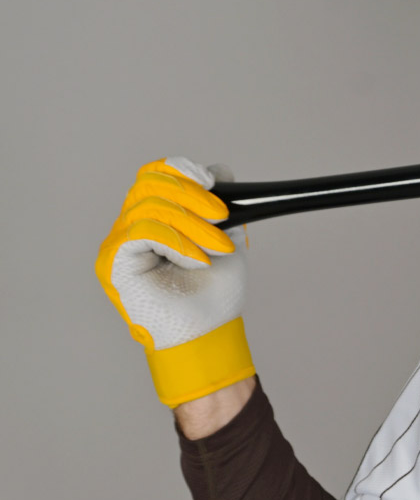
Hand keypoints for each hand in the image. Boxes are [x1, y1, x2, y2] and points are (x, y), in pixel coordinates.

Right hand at [94, 157, 253, 406]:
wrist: (209, 329)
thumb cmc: (214, 290)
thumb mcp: (225, 235)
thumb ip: (218, 203)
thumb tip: (218, 170)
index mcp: (156, 217)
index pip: (155, 175)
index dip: (181, 170)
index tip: (211, 180)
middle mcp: (132, 226)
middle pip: (150, 183)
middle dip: (192, 196)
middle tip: (221, 217)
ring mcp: (120, 243)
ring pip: (150, 206)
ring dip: (191, 225)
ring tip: (214, 249)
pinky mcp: (113, 262)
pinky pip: (142, 232)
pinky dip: (176, 241)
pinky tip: (195, 259)